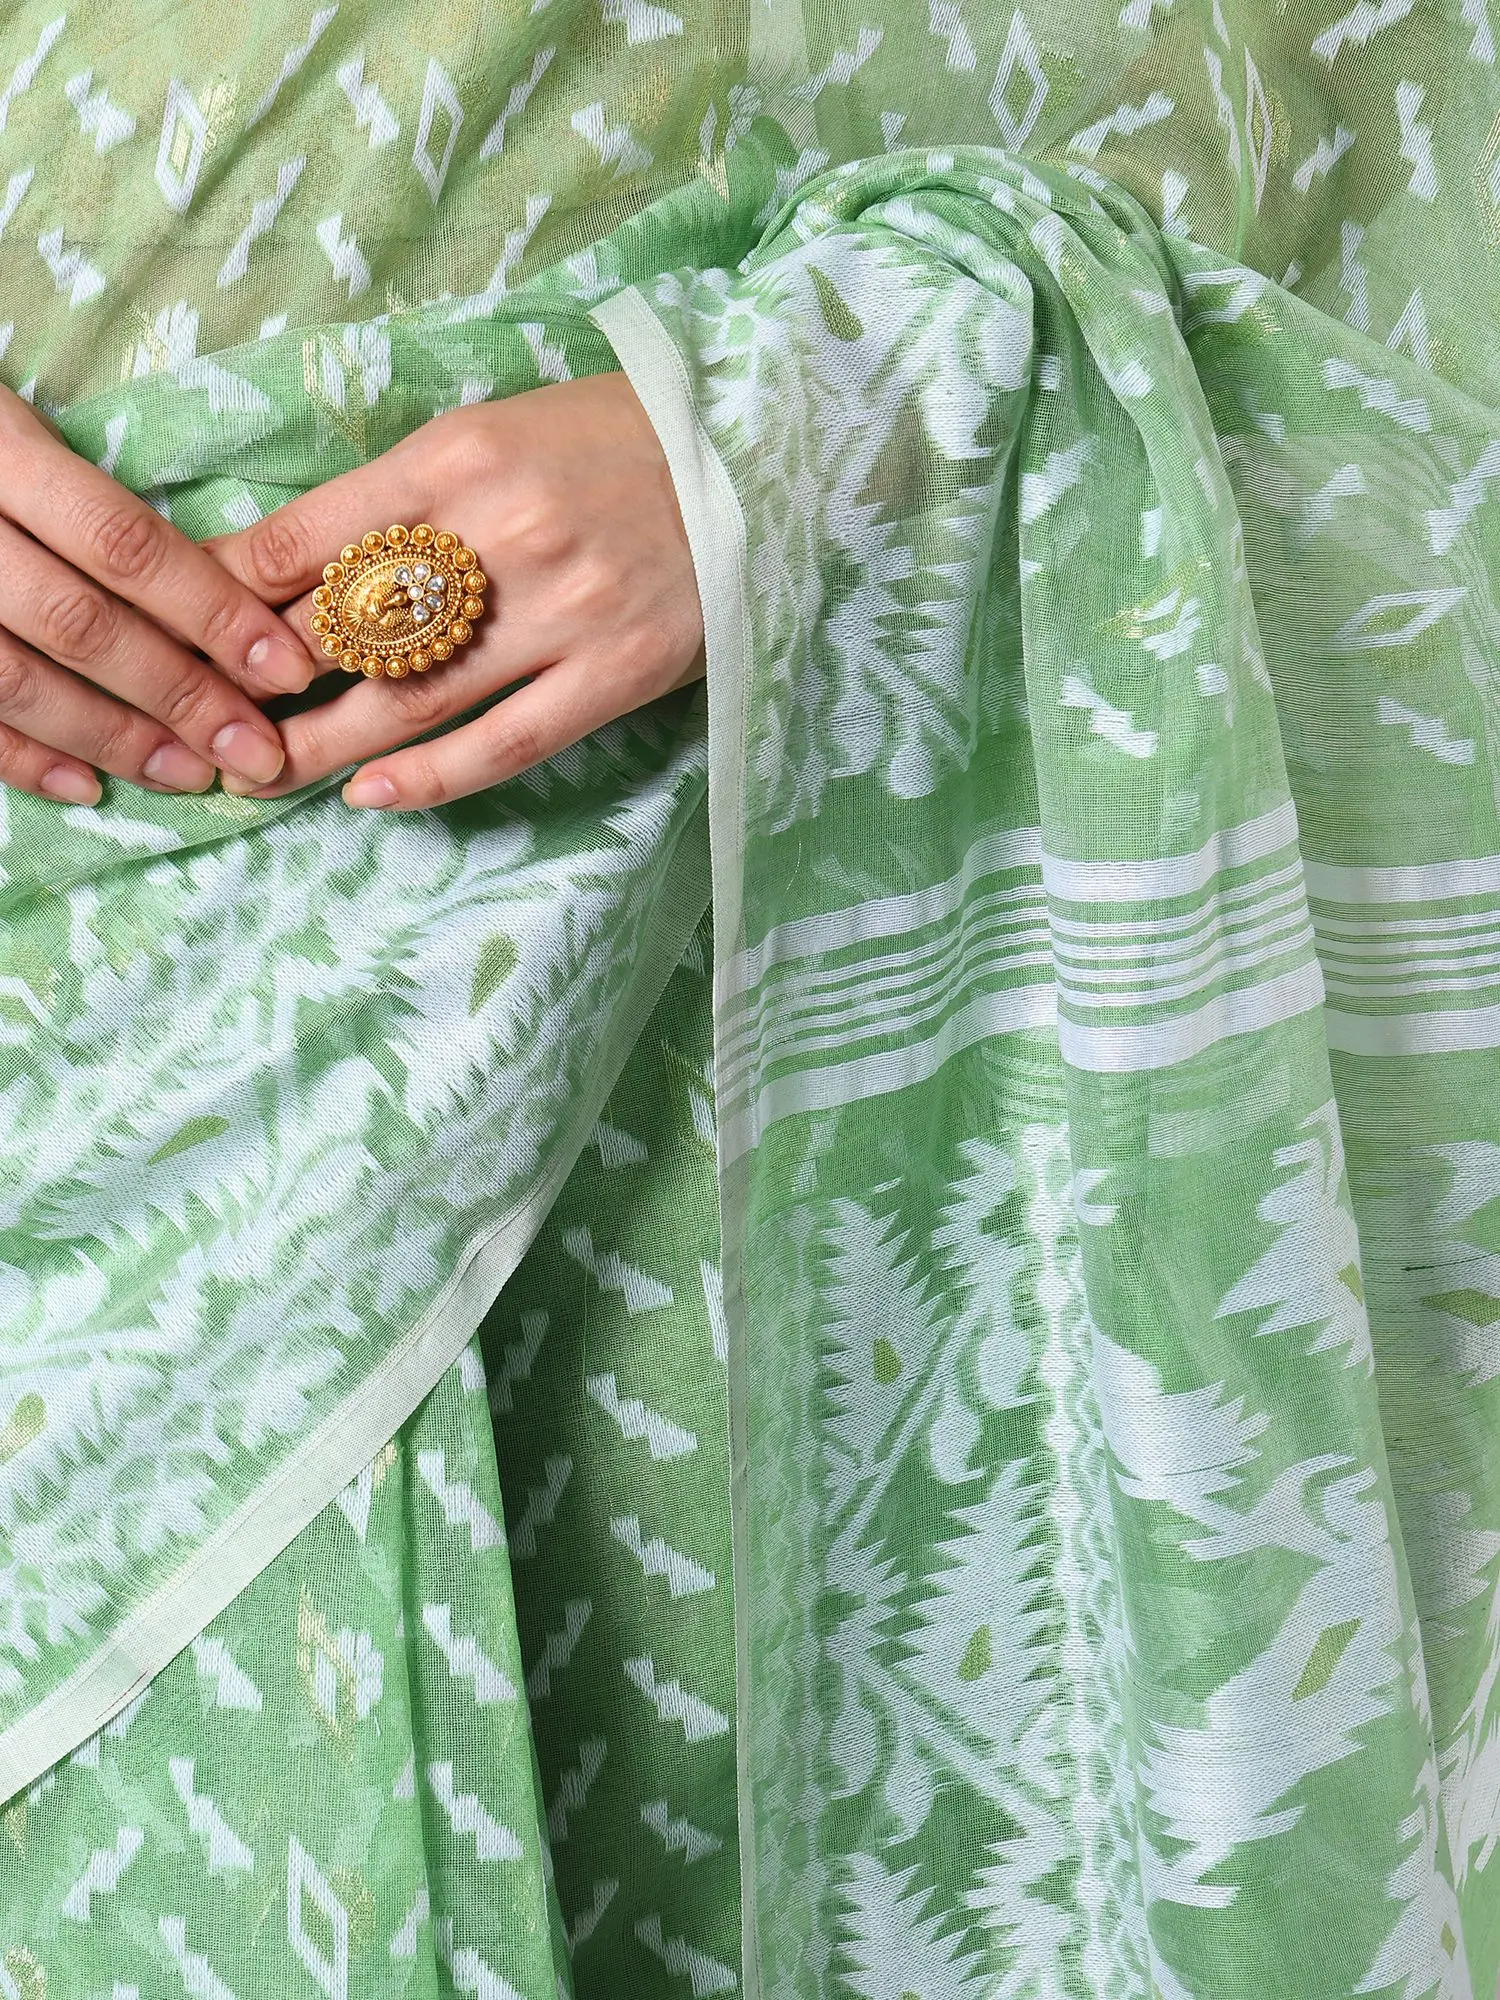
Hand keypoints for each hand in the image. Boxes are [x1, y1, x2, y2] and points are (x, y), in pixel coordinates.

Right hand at [0, 387, 314, 803]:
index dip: (214, 613)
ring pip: (17, 682)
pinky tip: (89, 788)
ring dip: (116, 739)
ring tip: (193, 775)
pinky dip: (24, 759)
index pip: (124, 544)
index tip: (288, 668)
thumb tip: (230, 594)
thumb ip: (100, 503)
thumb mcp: (20, 425)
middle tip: (257, 750)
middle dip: (182, 697)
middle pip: (80, 625)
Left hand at [208, 375, 704, 809]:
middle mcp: (503, 532)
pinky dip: (432, 778)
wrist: (763, 455)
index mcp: (459, 455)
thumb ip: (405, 495)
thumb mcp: (497, 432)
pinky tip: (374, 797)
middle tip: (211, 731)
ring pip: (414, 699)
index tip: (191, 637)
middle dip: (265, 690)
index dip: (234, 597)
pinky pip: (506, 741)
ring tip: (267, 775)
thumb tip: (297, 564)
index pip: (310, 536)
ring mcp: (564, 609)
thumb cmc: (618, 439)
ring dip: (327, 747)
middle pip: (347, 631)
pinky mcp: (618, 671)